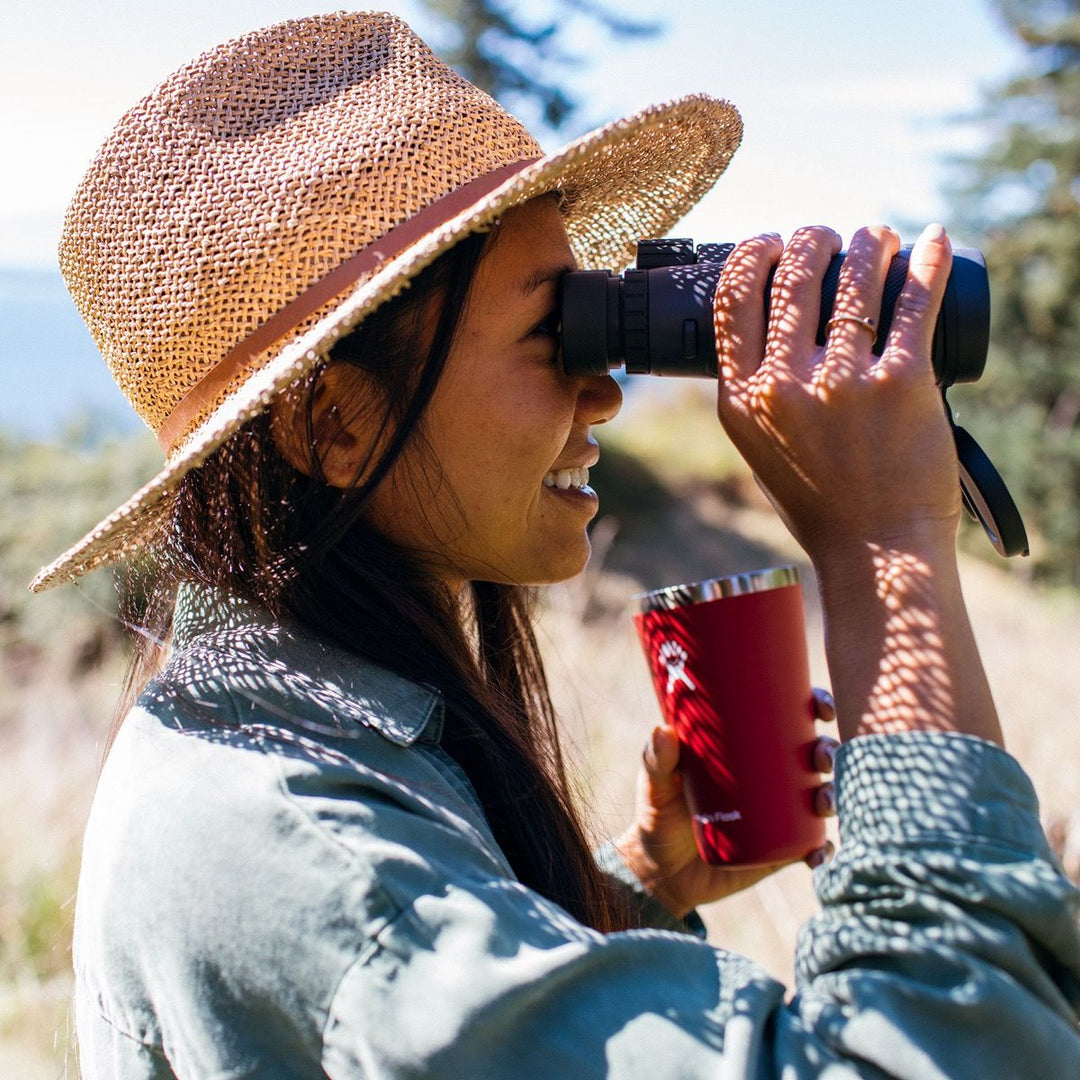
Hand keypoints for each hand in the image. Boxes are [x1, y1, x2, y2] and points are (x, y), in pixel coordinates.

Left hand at [614, 688, 837, 917]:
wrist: (661, 874)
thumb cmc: (658, 817)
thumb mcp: (655, 785)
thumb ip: (657, 760)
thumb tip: (664, 730)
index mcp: (747, 748)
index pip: (788, 716)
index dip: (813, 705)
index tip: (820, 706)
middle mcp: (770, 777)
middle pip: (813, 754)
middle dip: (828, 751)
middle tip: (821, 757)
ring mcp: (778, 814)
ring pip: (820, 796)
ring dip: (832, 795)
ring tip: (823, 802)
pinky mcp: (779, 850)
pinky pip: (812, 847)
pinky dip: (822, 850)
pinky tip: (820, 853)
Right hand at [712, 223, 958, 565]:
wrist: (877, 552)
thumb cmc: (821, 504)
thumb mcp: (758, 449)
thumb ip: (754, 394)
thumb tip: (768, 327)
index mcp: (741, 401)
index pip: (732, 299)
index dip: (752, 255)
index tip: (771, 242)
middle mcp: (785, 387)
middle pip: (792, 275)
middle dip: (812, 238)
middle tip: (831, 237)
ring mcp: (843, 384)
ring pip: (855, 277)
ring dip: (869, 242)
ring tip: (878, 236)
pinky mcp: (902, 384)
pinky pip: (915, 303)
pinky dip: (928, 262)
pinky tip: (934, 241)